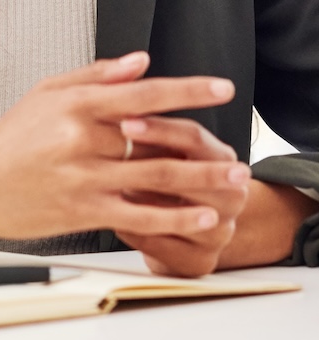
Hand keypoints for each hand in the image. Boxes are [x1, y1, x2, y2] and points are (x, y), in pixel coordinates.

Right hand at [0, 51, 243, 260]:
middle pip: (154, 138)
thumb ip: (94, 76)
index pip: (141, 92)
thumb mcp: (45, 94)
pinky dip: (174, 217)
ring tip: (231, 180)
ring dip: (200, 180)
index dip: (186, 89)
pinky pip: (139, 214)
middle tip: (238, 153)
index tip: (220, 87)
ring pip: (155, 177)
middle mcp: (81, 138)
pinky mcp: (82, 210)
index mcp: (73, 104)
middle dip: (200, 147)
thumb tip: (140, 62)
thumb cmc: (9, 141)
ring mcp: (83, 176)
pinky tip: (200, 216)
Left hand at [112, 115, 249, 276]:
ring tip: (109, 184)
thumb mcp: (164, 145)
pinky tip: (111, 215)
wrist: (188, 228)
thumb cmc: (166, 177)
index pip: (194, 138)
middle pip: (193, 175)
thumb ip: (147, 117)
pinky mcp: (198, 263)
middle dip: (151, 161)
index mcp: (222, 159)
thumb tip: (124, 77)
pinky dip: (132, 229)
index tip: (126, 118)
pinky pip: (161, 244)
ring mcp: (218, 233)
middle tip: (115, 151)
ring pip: (180, 214)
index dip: (159, 128)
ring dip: (142, 198)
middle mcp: (230, 196)